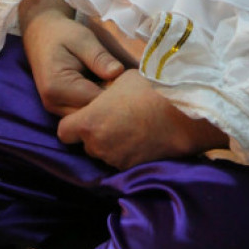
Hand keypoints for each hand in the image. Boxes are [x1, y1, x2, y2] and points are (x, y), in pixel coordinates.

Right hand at [20, 0, 124, 115]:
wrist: (41, 34)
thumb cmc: (62, 33)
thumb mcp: (83, 39)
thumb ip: (99, 57)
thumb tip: (118, 73)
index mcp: (57, 87)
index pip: (95, 102)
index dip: (116, 95)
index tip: (132, 83)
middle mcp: (53, 104)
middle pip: (91, 116)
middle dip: (111, 105)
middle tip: (129, 86)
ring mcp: (55, 108)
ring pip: (88, 119)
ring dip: (104, 107)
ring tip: (118, 88)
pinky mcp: (60, 108)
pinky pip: (82, 113)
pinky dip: (96, 105)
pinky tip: (106, 89)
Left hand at [57, 69, 227, 168]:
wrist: (184, 113)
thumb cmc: (150, 89)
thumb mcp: (120, 80)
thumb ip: (103, 92)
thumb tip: (101, 95)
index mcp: (89, 123)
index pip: (64, 132)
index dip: (72, 124)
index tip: (85, 114)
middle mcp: (98, 146)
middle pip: (86, 143)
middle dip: (95, 133)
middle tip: (113, 117)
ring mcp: (116, 160)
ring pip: (105, 153)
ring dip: (112, 143)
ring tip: (131, 125)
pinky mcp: (134, 168)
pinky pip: (123, 161)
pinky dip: (128, 151)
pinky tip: (142, 136)